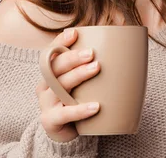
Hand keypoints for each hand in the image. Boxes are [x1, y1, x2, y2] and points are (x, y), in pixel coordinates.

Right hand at [36, 28, 100, 142]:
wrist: (66, 134)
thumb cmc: (77, 101)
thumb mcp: (82, 83)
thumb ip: (92, 65)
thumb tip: (120, 43)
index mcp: (51, 73)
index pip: (51, 52)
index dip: (60, 41)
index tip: (75, 33)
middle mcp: (45, 86)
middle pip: (54, 67)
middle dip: (72, 57)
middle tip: (92, 52)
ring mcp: (46, 104)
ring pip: (59, 87)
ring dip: (78, 75)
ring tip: (96, 68)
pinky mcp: (50, 121)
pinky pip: (65, 114)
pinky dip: (80, 110)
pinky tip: (96, 106)